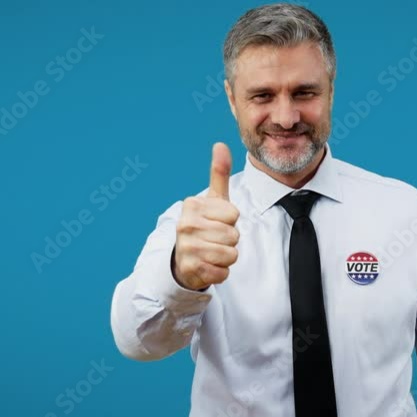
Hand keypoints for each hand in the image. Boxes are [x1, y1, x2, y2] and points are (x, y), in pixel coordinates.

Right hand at [172, 142, 240, 290]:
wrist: (183, 260)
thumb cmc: (204, 226)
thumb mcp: (212, 200)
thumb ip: (218, 173)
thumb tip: (221, 145)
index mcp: (192, 205)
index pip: (234, 214)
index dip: (231, 220)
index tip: (217, 222)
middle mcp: (185, 225)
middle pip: (233, 235)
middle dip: (230, 240)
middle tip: (214, 239)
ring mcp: (186, 247)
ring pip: (230, 254)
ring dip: (227, 257)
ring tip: (212, 252)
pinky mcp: (190, 269)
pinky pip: (223, 272)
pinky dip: (220, 272)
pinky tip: (208, 266)